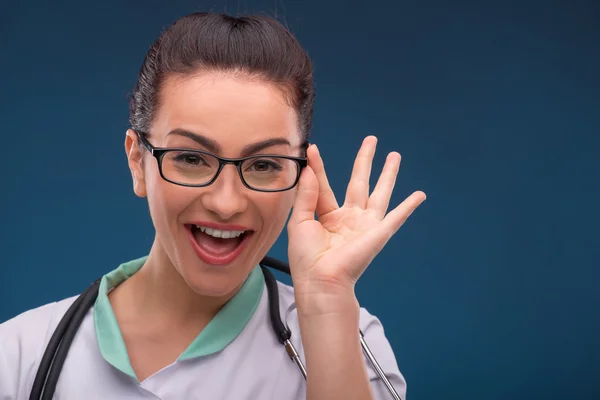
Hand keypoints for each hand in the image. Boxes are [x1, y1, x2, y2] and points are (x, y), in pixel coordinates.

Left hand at [287, 136, 425, 306]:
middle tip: (371, 140)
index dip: (318, 168)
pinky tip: (419, 195)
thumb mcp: (299, 222)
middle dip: (365, 161)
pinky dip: (409, 206)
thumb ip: (306, 195)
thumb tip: (309, 170)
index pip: (323, 186)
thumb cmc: (306, 258)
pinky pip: (397, 216)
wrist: (321, 280)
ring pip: (380, 192)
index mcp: (327, 217)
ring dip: (388, 174)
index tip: (313, 149)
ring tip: (395, 156)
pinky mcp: (378, 232)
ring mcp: (365, 224)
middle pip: (359, 182)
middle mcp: (348, 218)